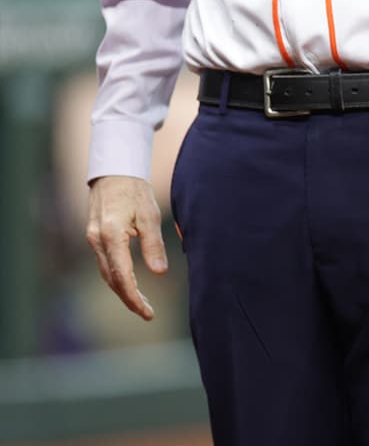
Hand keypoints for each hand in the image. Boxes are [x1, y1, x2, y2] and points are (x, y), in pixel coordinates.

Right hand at [85, 175, 168, 319]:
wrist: (114, 172)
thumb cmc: (135, 191)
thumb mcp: (150, 215)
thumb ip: (153, 244)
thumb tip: (159, 273)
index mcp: (111, 235)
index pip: (122, 276)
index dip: (134, 297)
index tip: (147, 312)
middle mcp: (97, 240)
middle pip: (112, 279)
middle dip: (129, 298)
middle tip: (147, 313)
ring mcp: (93, 239)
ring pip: (106, 273)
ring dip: (122, 290)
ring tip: (142, 303)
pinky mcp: (94, 237)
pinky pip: (105, 263)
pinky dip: (117, 277)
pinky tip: (130, 284)